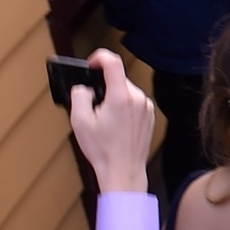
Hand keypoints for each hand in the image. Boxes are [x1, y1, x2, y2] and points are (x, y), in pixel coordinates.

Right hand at [69, 50, 156, 194]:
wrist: (123, 171)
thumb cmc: (103, 150)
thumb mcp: (80, 121)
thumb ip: (79, 96)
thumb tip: (84, 88)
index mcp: (121, 97)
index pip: (113, 62)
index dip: (99, 57)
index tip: (91, 64)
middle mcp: (138, 98)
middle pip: (118, 79)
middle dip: (103, 88)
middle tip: (93, 107)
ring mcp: (146, 107)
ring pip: (126, 91)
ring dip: (114, 98)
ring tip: (105, 120)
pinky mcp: (150, 116)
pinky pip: (134, 103)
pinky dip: (124, 107)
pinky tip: (116, 125)